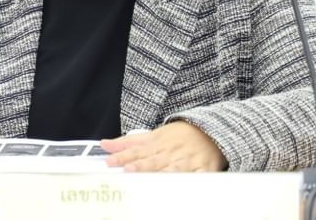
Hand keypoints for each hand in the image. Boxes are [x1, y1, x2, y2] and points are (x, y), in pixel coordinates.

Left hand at [101, 121, 227, 171]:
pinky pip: (199, 176)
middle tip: (128, 170)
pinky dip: (193, 181)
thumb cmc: (178, 135)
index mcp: (157, 143)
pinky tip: (186, 185)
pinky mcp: (203, 169)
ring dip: (163, 172)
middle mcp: (170, 152)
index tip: (110, 161)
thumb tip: (105, 145)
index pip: (137, 151)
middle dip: (141, 166)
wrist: (210, 130)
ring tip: (153, 179)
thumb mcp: (153, 135)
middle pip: (153, 160)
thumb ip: (128, 143)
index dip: (123, 156)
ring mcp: (187, 160)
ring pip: (174, 168)